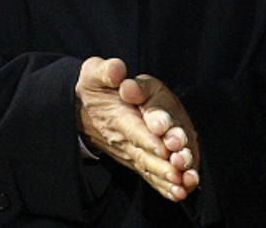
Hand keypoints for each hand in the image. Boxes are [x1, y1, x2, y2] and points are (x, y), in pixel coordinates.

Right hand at [75, 57, 192, 200]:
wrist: (82, 109)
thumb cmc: (96, 87)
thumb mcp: (94, 72)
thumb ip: (106, 70)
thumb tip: (116, 71)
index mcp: (118, 115)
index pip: (133, 129)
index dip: (148, 138)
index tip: (164, 146)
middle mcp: (124, 138)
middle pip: (144, 154)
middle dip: (162, 163)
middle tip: (179, 168)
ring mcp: (131, 152)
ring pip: (149, 168)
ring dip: (166, 178)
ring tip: (183, 185)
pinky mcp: (137, 159)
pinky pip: (150, 176)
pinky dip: (163, 187)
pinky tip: (178, 193)